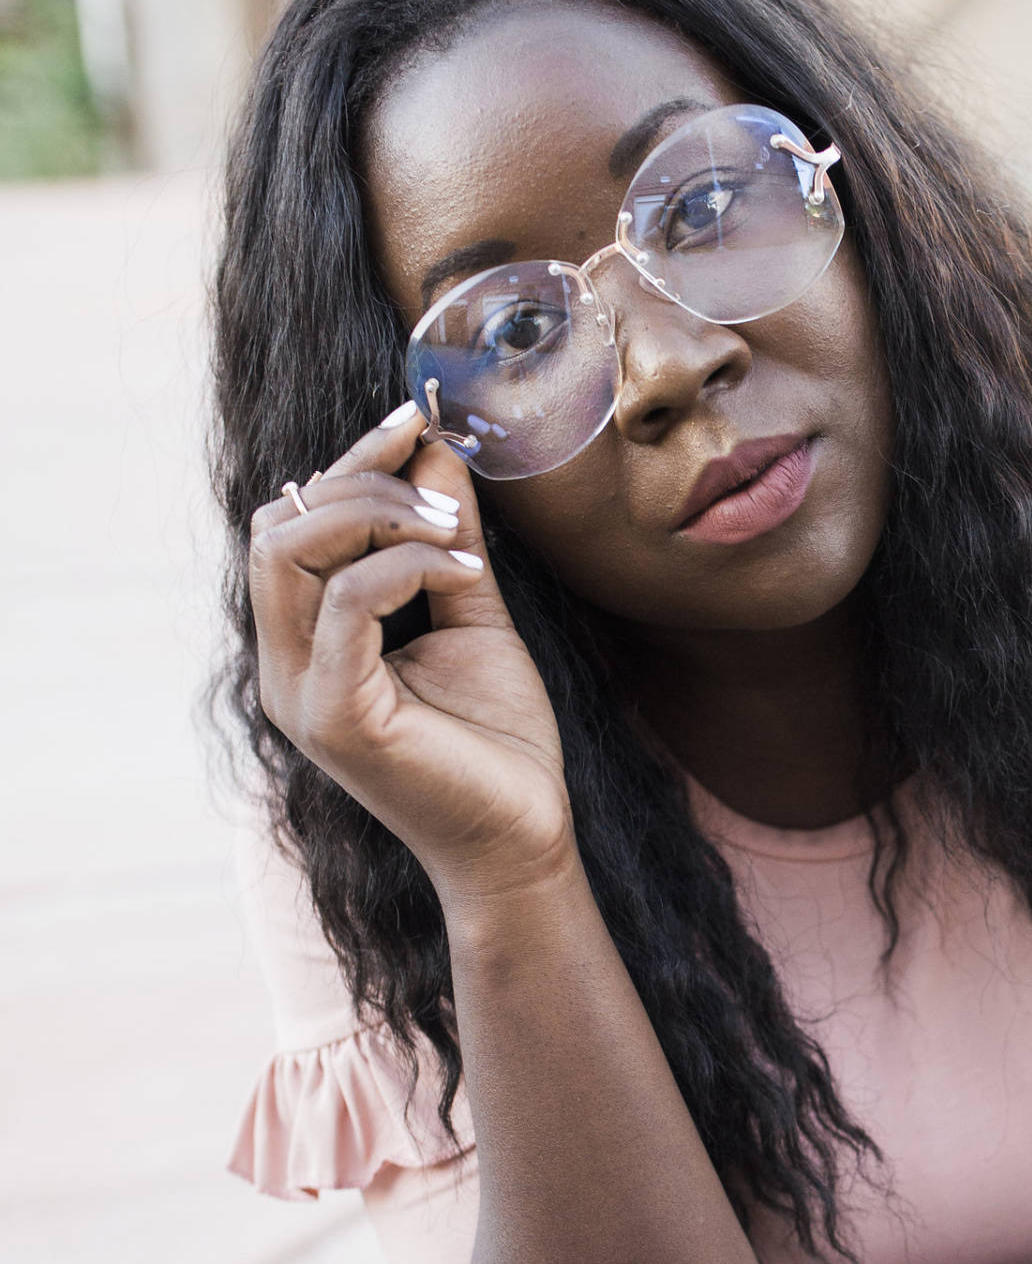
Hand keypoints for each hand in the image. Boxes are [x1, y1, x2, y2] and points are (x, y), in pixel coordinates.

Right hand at [248, 405, 572, 904]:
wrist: (523, 840)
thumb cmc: (498, 742)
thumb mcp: (472, 615)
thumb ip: (446, 538)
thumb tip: (433, 446)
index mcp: (307, 641)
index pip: (290, 522)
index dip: (350, 463)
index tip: (418, 422)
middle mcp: (286, 664)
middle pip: (275, 523)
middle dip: (360, 483)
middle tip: (445, 497)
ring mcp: (300, 691)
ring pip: (287, 549)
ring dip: (377, 516)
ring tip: (455, 535)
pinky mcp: (335, 716)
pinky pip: (346, 602)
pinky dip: (406, 565)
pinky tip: (464, 573)